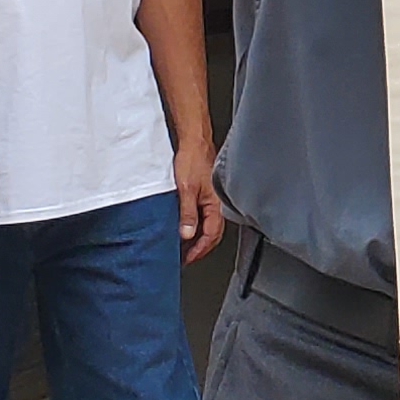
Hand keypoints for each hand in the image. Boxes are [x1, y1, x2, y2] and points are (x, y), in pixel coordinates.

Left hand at [172, 143, 227, 263]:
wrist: (194, 141)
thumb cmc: (192, 159)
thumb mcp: (186, 189)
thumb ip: (187, 213)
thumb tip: (186, 234)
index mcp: (215, 205)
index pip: (210, 236)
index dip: (198, 250)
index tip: (187, 258)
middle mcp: (216, 204)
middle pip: (212, 234)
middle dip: (200, 248)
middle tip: (186, 257)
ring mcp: (212, 199)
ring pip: (208, 225)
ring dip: (197, 237)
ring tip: (183, 245)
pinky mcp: (206, 193)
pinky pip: (203, 215)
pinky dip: (196, 225)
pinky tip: (185, 226)